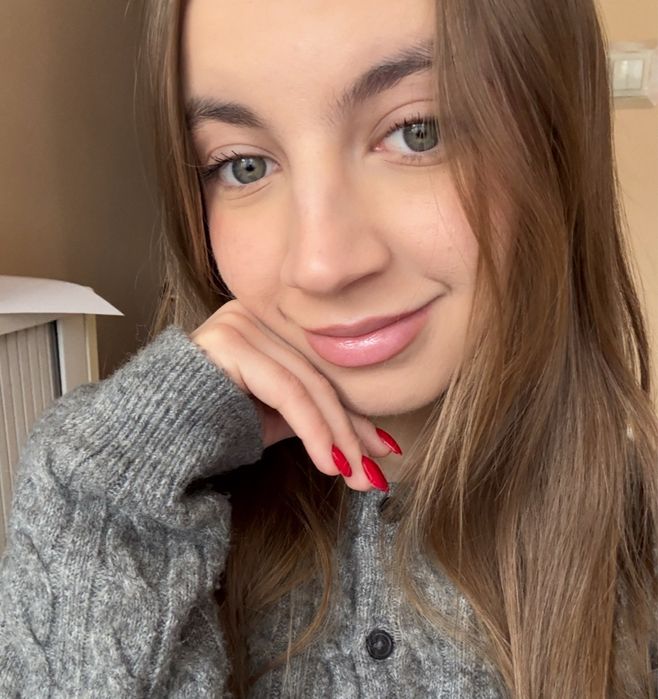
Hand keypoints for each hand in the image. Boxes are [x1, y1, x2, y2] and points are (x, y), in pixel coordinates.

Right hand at [189, 300, 394, 490]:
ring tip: (356, 474)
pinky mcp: (230, 343)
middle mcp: (254, 314)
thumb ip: (316, 416)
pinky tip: (330, 462)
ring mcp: (240, 323)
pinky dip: (314, 430)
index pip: (320, 372)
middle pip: (318, 377)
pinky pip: (286, 390)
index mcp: (267, 324)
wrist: (153, 437)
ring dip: (338, 436)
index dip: (354, 414)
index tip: (383, 450)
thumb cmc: (214, 427)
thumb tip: (373, 446)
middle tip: (373, 473)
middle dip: (351, 431)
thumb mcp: (275, 419)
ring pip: (307, 385)